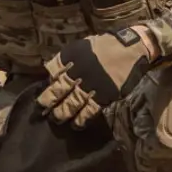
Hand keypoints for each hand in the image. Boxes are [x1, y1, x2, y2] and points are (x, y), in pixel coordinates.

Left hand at [36, 28, 153, 127]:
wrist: (130, 48)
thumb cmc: (104, 46)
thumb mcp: (82, 46)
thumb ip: (68, 60)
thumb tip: (55, 74)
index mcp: (71, 57)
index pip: (52, 71)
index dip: (48, 82)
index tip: (46, 89)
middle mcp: (77, 71)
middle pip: (58, 90)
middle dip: (48, 101)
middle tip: (41, 110)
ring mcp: (90, 85)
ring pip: (71, 103)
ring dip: (62, 113)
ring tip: (56, 119)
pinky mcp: (103, 95)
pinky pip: (89, 110)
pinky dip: (81, 119)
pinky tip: (76, 124)